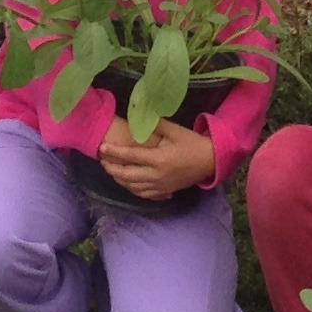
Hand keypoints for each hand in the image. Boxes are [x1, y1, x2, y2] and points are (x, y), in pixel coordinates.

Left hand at [95, 116, 217, 200]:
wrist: (210, 161)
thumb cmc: (192, 143)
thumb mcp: (175, 130)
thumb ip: (156, 125)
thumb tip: (139, 117)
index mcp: (158, 159)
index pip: (131, 157)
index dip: (114, 153)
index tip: (101, 149)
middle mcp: (157, 176)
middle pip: (127, 176)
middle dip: (112, 169)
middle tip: (102, 161)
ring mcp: (160, 186)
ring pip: (133, 187)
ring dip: (119, 180)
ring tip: (111, 171)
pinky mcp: (164, 191)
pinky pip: (143, 194)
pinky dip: (132, 189)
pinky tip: (127, 183)